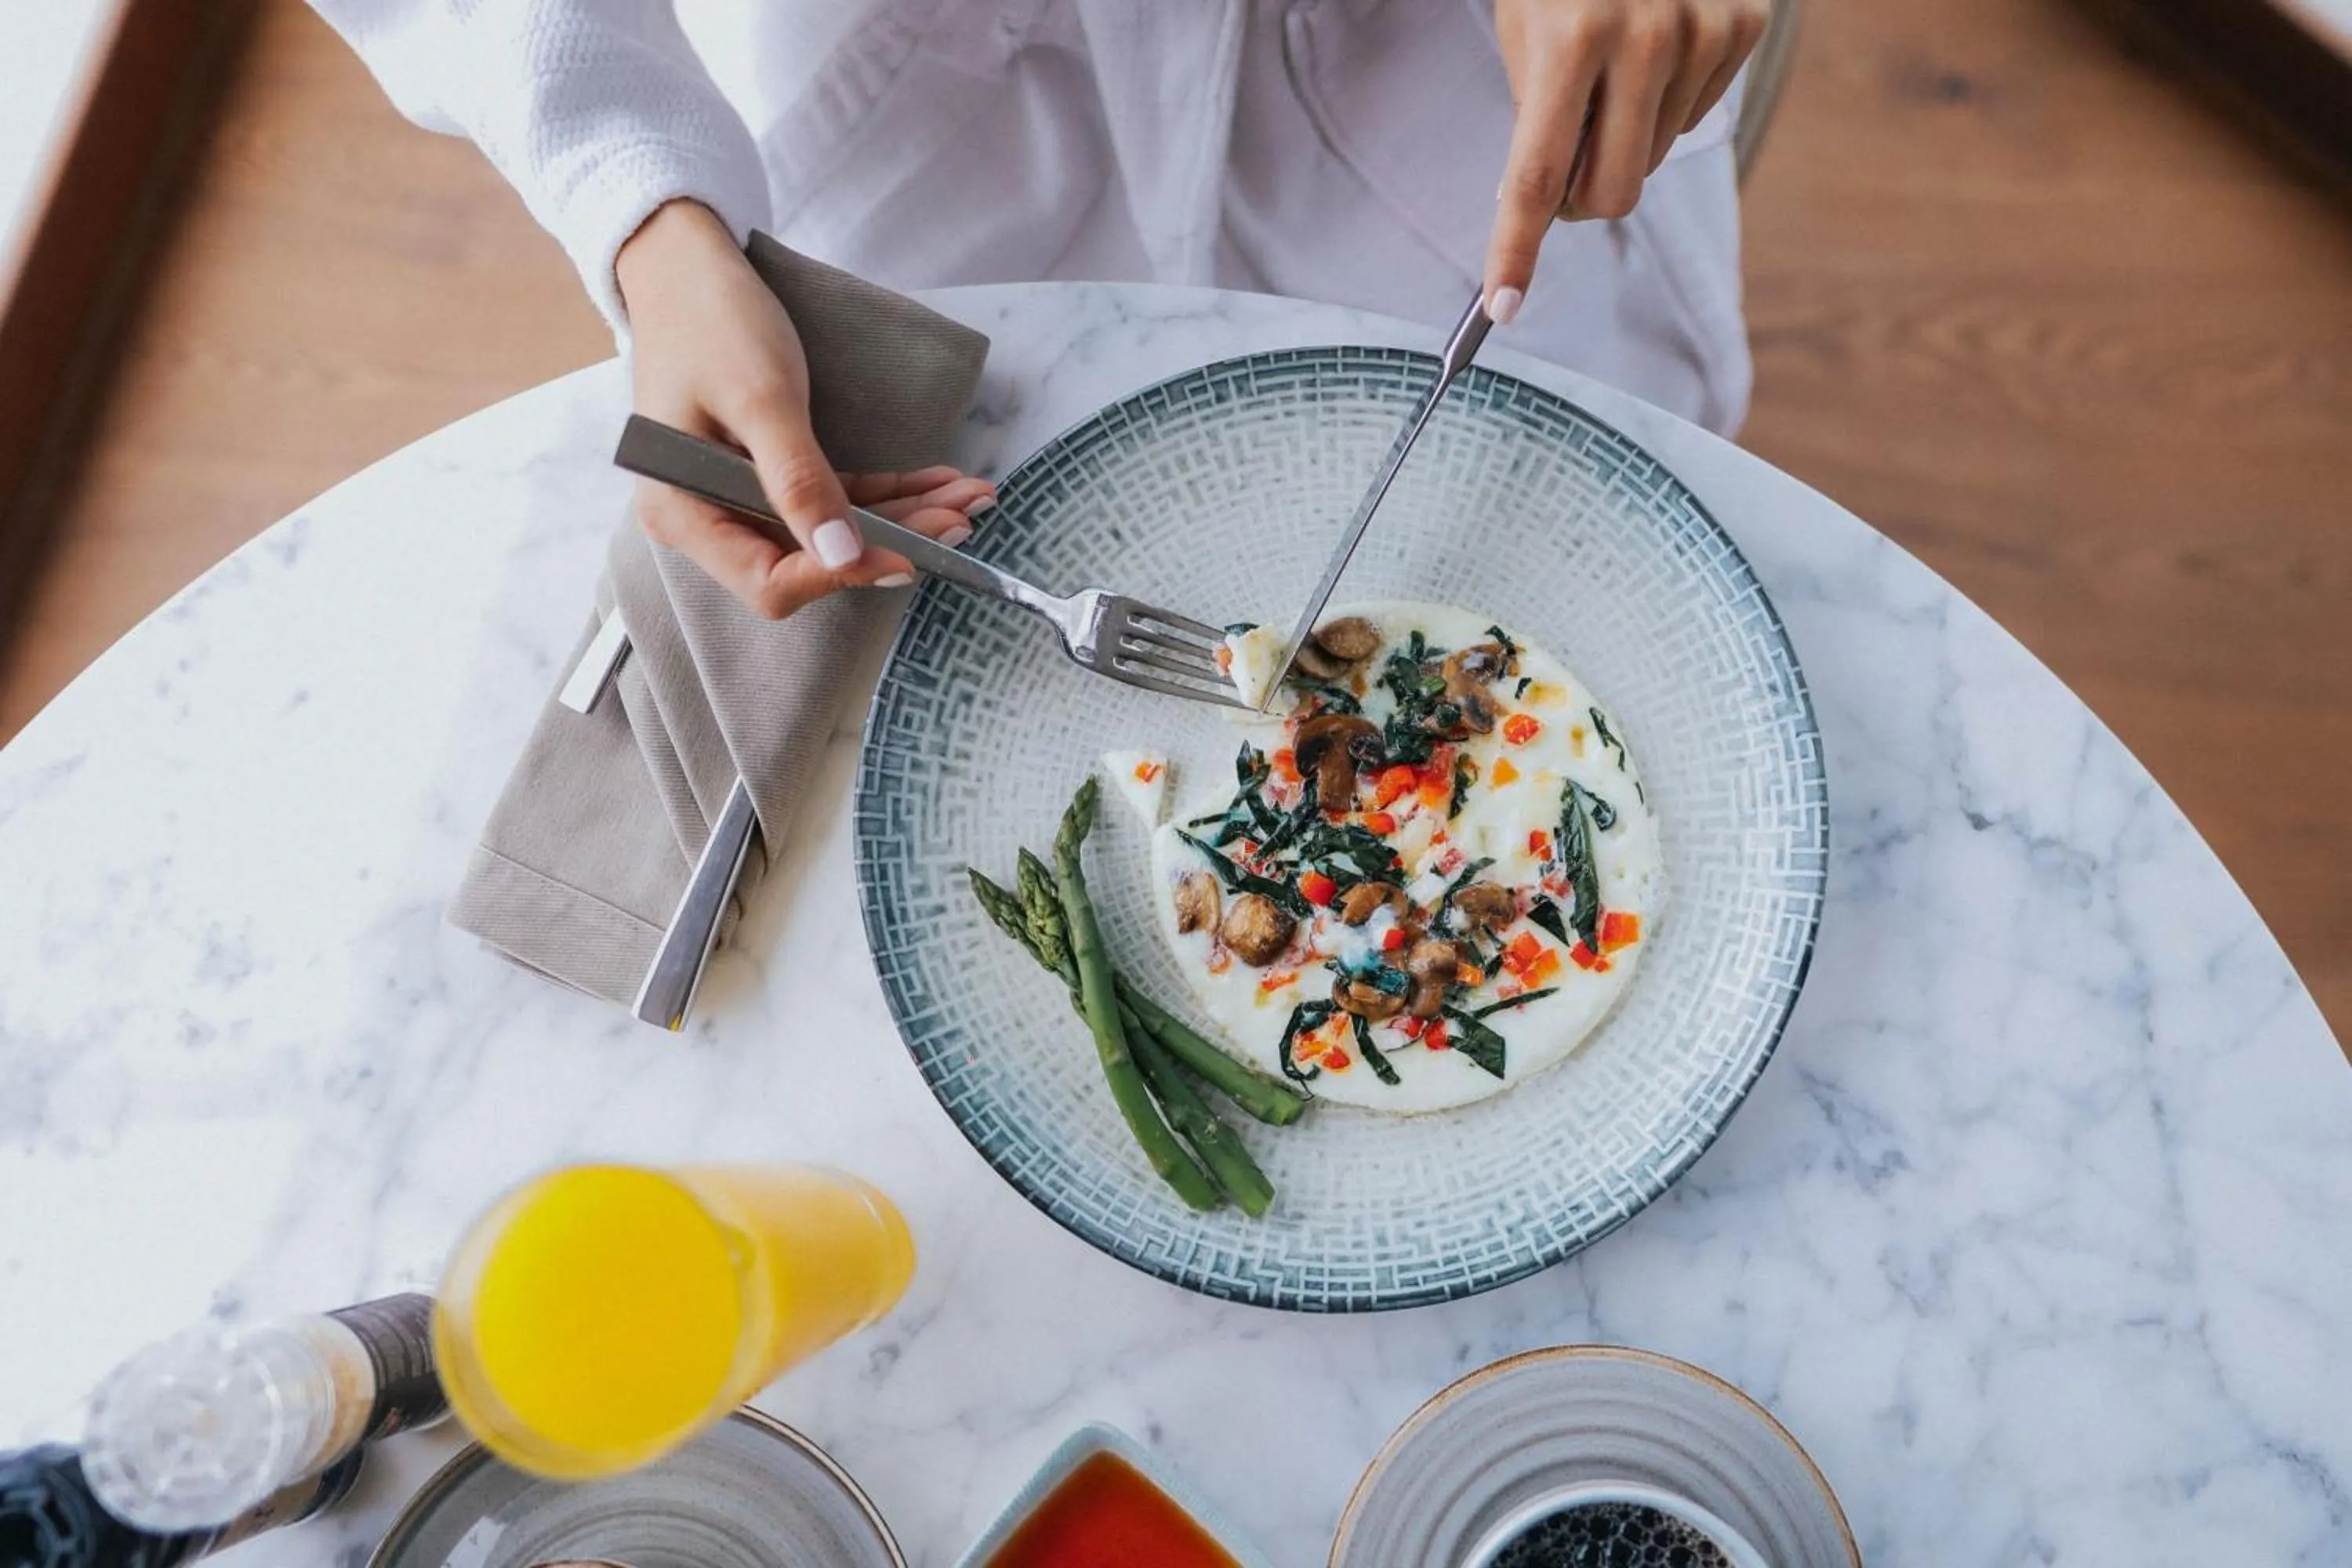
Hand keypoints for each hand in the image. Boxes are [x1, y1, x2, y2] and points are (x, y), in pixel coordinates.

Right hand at [615, 200, 993, 617]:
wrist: (687, 265)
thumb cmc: (711, 321)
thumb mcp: (763, 400)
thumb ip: (799, 483)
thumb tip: (843, 556)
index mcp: (682, 513)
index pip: (769, 580)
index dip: (839, 575)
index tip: (907, 554)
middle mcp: (706, 519)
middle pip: (808, 561)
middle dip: (890, 543)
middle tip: (961, 519)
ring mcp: (737, 499)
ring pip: (831, 530)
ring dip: (902, 517)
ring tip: (966, 498)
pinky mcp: (767, 475)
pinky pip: (832, 497)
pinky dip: (884, 492)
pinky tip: (936, 479)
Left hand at [1485, 0, 1768, 319]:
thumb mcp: (1525, 27)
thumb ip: (1536, 118)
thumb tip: (1550, 207)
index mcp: (1572, 41)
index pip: (1535, 178)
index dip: (1514, 250)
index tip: (1500, 307)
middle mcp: (1645, 40)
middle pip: (1609, 192)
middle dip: (1579, 203)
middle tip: (1562, 172)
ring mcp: (1703, 32)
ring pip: (1654, 157)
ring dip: (1624, 142)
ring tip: (1610, 77)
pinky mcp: (1744, 26)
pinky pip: (1696, 116)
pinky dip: (1666, 104)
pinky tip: (1654, 52)